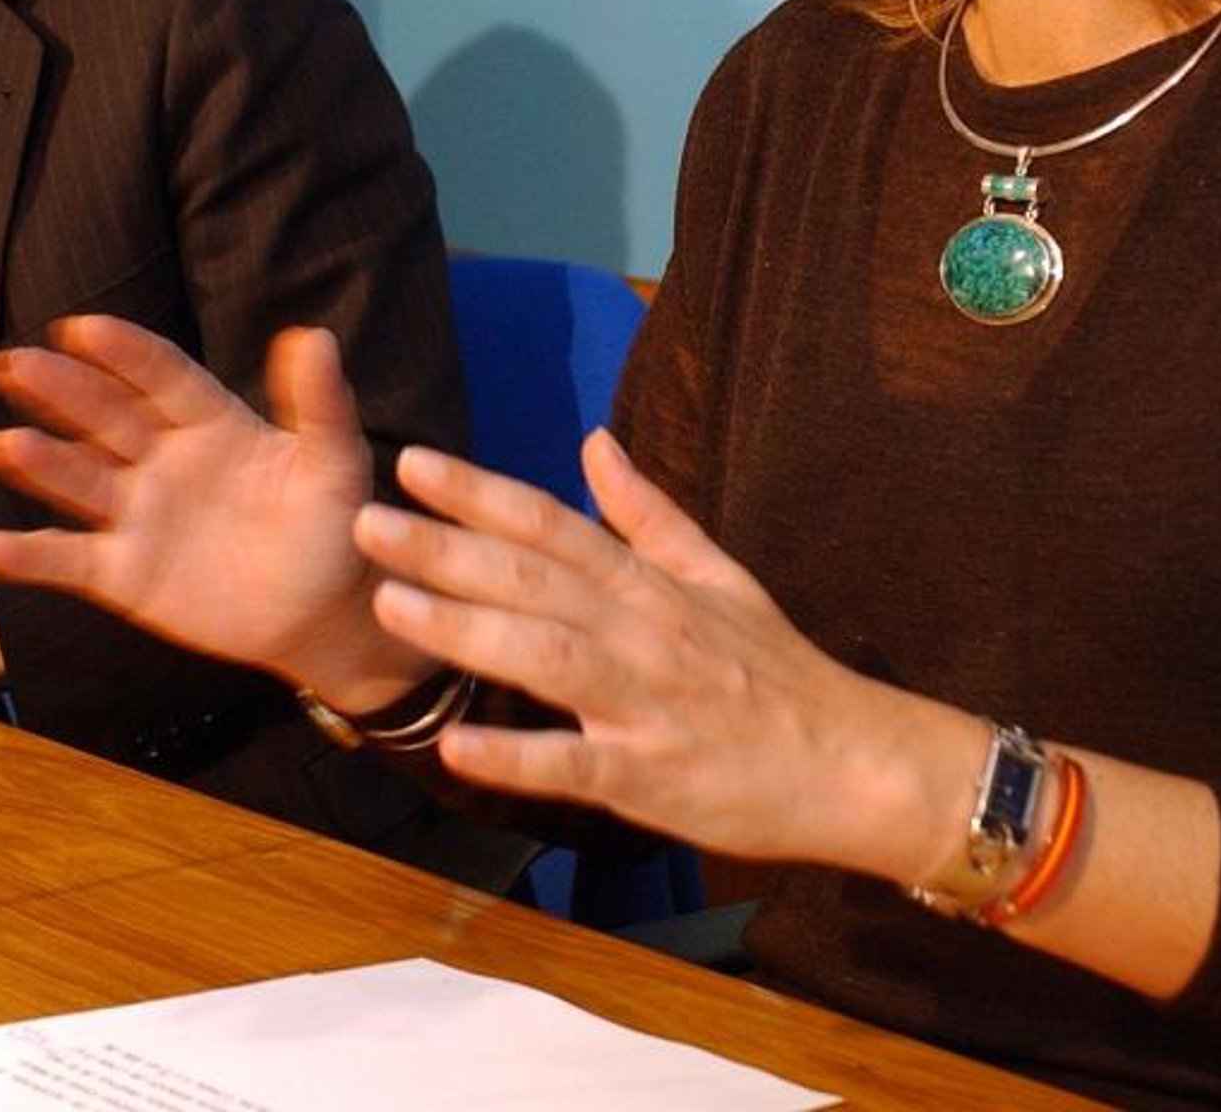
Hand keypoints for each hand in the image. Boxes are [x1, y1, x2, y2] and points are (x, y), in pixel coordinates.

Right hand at [0, 317, 429, 707]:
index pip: (163, 378)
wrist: (323, 610)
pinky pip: (68, 560)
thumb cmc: (332, 524)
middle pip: (107, 418)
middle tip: (11, 364)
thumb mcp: (335, 462)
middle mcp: (165, 461)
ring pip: (80, 481)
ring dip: (40, 463)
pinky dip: (26, 556)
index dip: (124, 353)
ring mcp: (140, 516)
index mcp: (214, 424)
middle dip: (61, 391)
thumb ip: (321, 404)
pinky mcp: (125, 575)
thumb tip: (313, 336)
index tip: (79, 327)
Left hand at [355, 429, 982, 879]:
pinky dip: (520, 756)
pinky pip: (579, 764)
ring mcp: (647, 703)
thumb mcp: (720, 576)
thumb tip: (595, 443)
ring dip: (468, 630)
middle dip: (448, 549)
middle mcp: (644, 631)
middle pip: (536, 580)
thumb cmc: (777, 671)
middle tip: (366, 522)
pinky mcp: (653, 777)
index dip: (482, 493)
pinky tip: (458, 747)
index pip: (555, 525)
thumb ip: (649, 512)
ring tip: (393, 606)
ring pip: (548, 656)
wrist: (853, 761)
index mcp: (653, 585)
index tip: (413, 462)